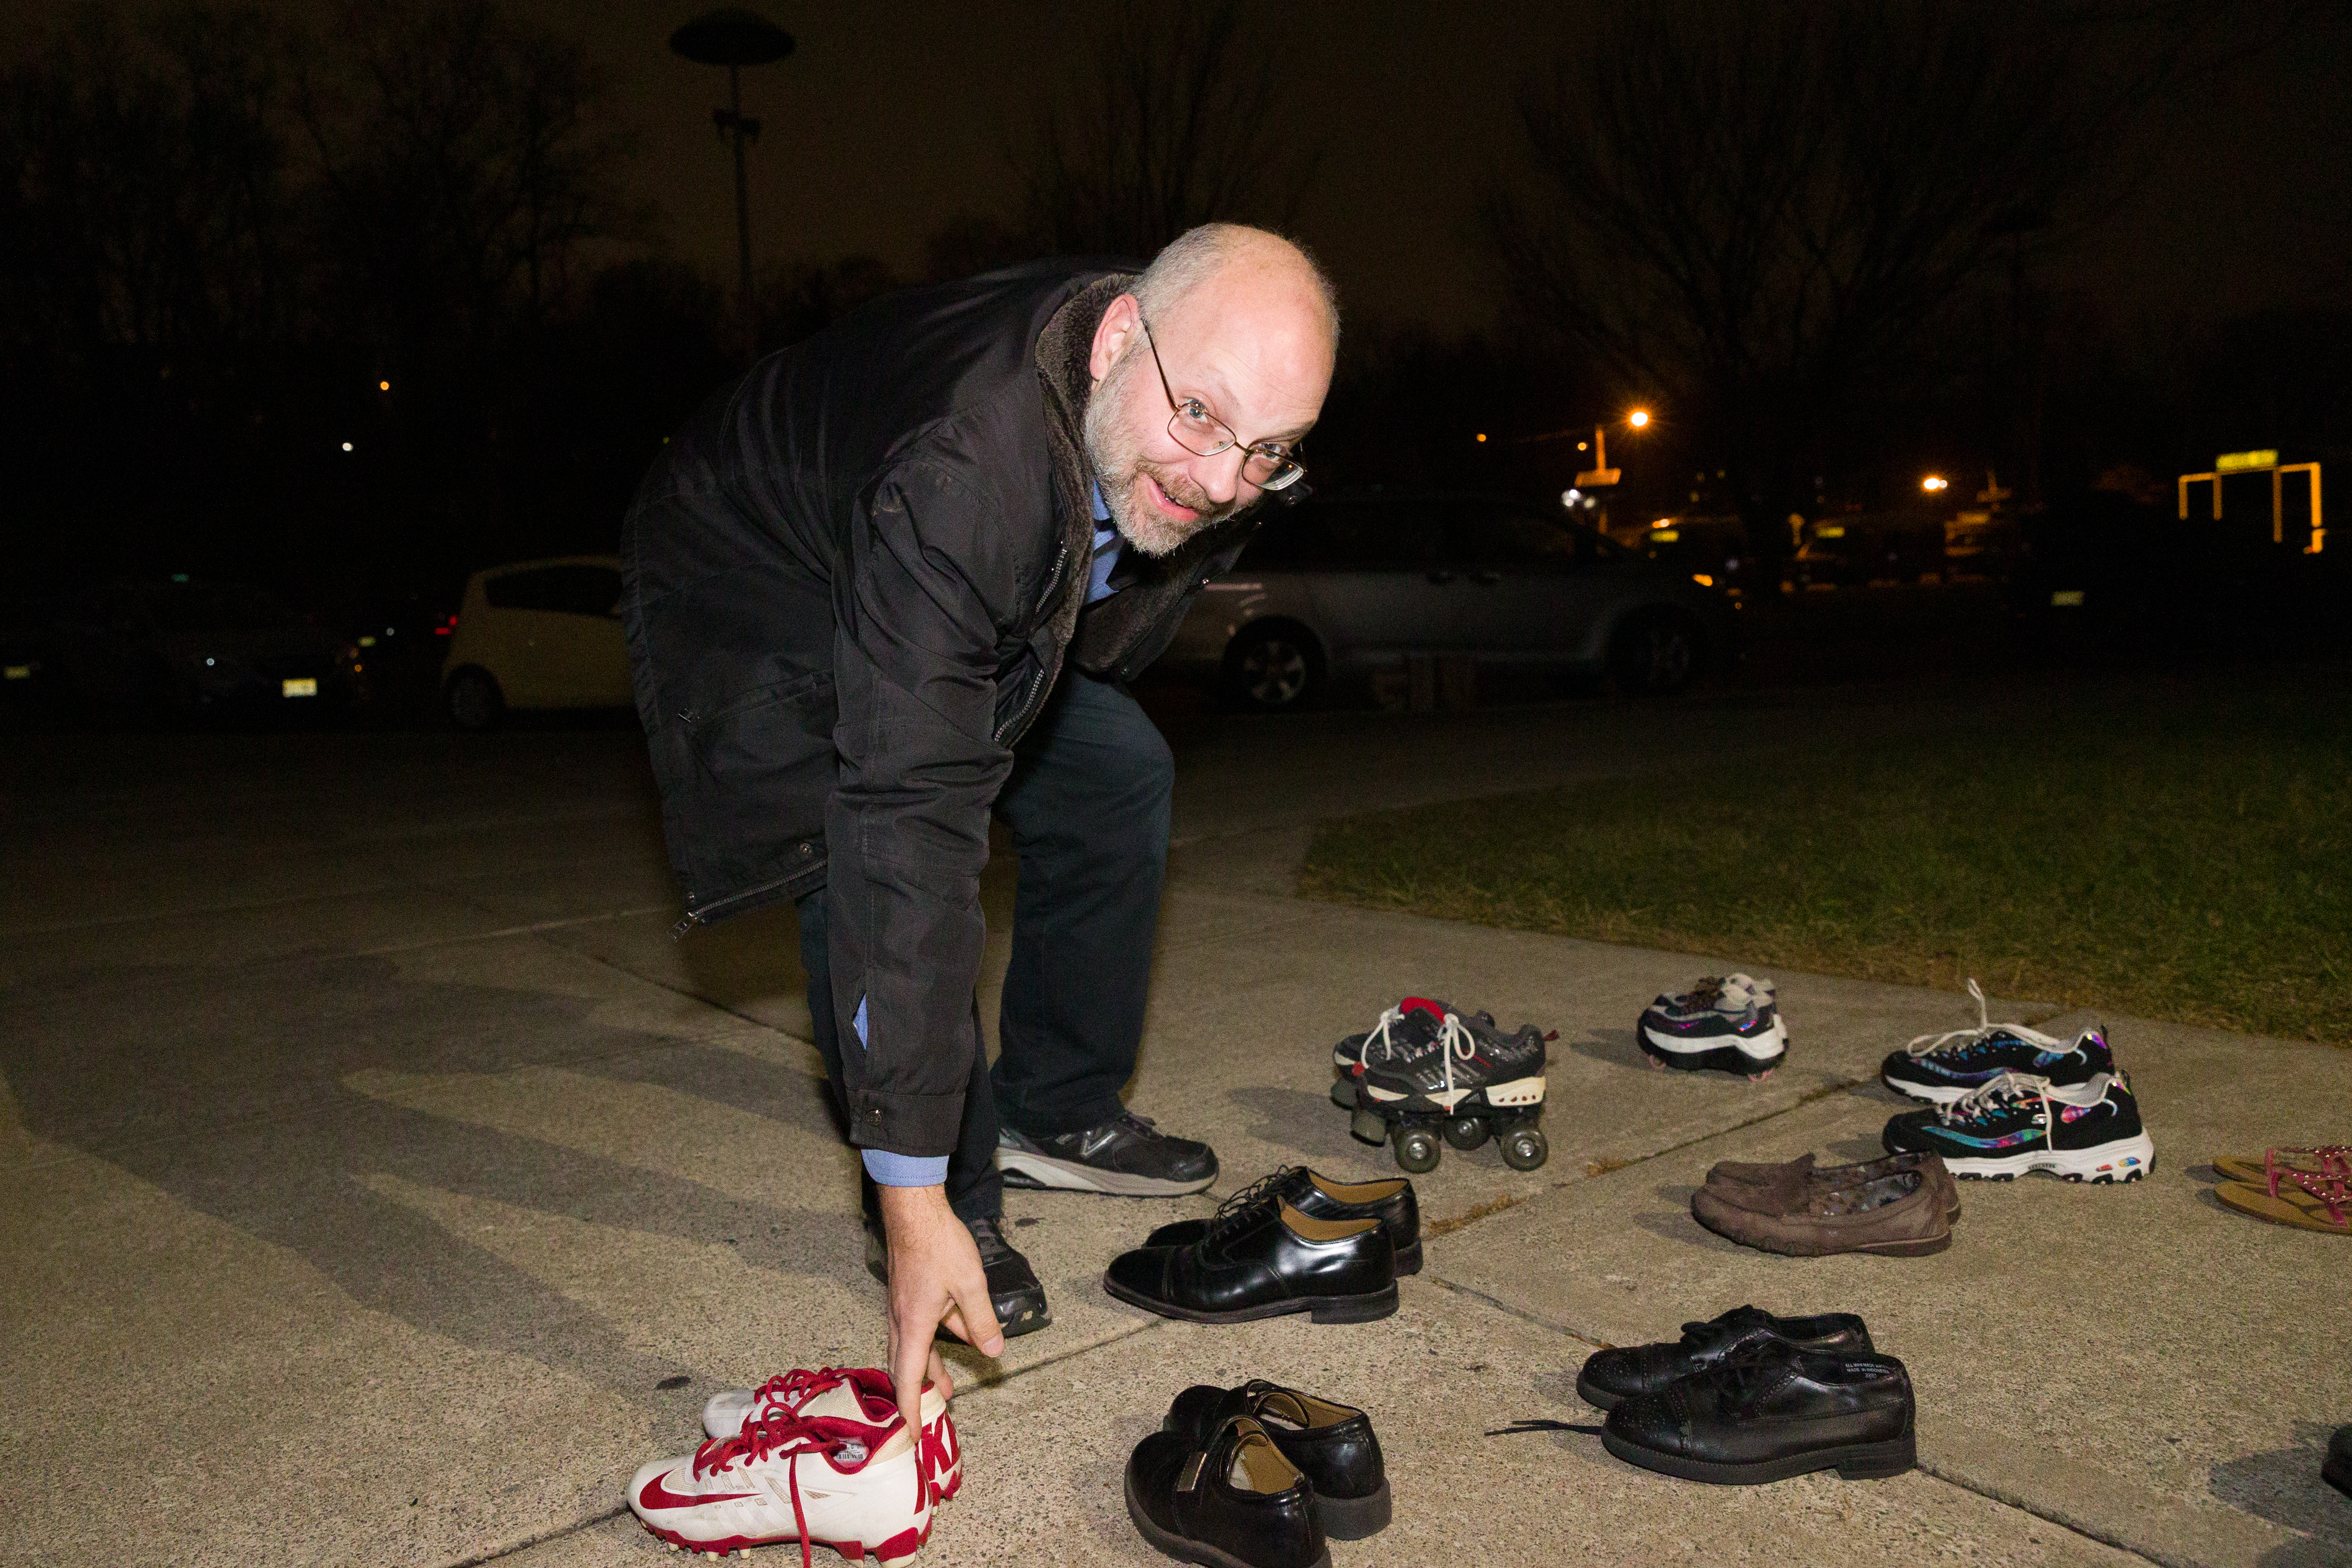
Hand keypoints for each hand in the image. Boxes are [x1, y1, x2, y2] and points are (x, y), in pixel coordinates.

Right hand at [876, 1184, 1003, 1437]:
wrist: (914, 1210)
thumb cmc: (938, 1243)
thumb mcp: (970, 1284)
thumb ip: (982, 1321)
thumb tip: (994, 1352)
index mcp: (914, 1324)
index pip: (908, 1377)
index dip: (910, 1408)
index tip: (912, 1433)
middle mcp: (902, 1320)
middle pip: (906, 1367)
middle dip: (918, 1394)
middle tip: (930, 1416)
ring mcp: (902, 1307)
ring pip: (912, 1348)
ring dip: (928, 1369)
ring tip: (944, 1388)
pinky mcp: (907, 1294)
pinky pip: (917, 1329)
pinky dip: (931, 1344)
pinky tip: (956, 1335)